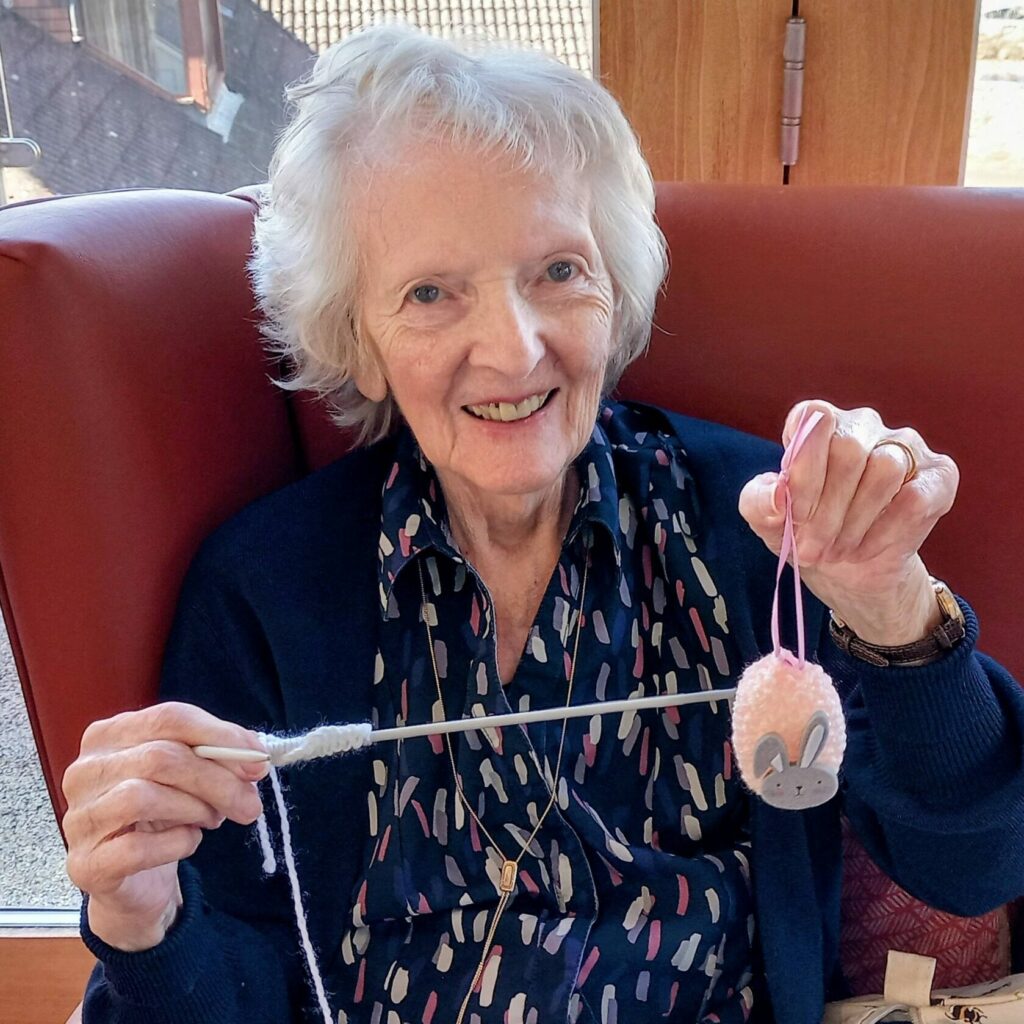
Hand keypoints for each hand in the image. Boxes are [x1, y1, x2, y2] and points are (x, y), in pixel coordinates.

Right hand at [62, 702, 267, 950]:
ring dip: (195, 809)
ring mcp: (79, 818)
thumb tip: (255, 755)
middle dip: (218, 780)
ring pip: (143, 797)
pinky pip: (136, 848)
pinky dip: (177, 844)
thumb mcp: (192, 775)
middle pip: (160, 758)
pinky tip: (188, 842)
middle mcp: (85, 771)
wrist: (139, 881)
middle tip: (250, 804)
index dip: (220, 736)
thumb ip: (219, 756)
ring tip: (213, 819)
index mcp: (110, 735)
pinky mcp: (85, 864)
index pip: (169, 718)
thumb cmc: (165, 815)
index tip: (258, 761)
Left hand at [738, 400, 959, 645]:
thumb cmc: (805, 532)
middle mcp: (863, 424)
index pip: (813, 418)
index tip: (794, 515)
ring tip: (837, 550)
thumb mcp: (767, 521)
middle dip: (826, 510)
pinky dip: (885, 531)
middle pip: (848, 449)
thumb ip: (758, 501)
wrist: (849, 571)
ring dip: (854, 522)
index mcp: (818, 423)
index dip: (804, 469)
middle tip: (812, 549)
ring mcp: (905, 445)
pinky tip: (865, 549)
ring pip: (885, 470)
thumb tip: (778, 494)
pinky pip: (915, 497)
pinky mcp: (938, 475)